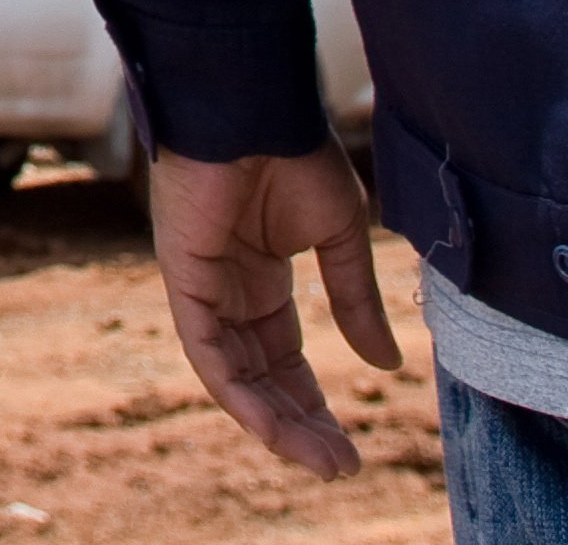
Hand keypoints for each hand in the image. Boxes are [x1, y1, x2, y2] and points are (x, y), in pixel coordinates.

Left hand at [147, 144, 405, 478]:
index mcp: (262, 276)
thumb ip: (356, 301)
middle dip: (299, 424)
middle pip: (260, 375)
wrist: (257, 101)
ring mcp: (201, 284)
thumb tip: (386, 366)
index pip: (284, 357)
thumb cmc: (295, 151)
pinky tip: (269, 423)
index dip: (314, 403)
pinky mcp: (181, 275)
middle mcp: (228, 288)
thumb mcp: (339, 237)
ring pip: (232, 374)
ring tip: (318, 458)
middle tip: (340, 467)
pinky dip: (235, 389)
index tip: (350, 448)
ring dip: (273, 420)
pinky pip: (204, 348)